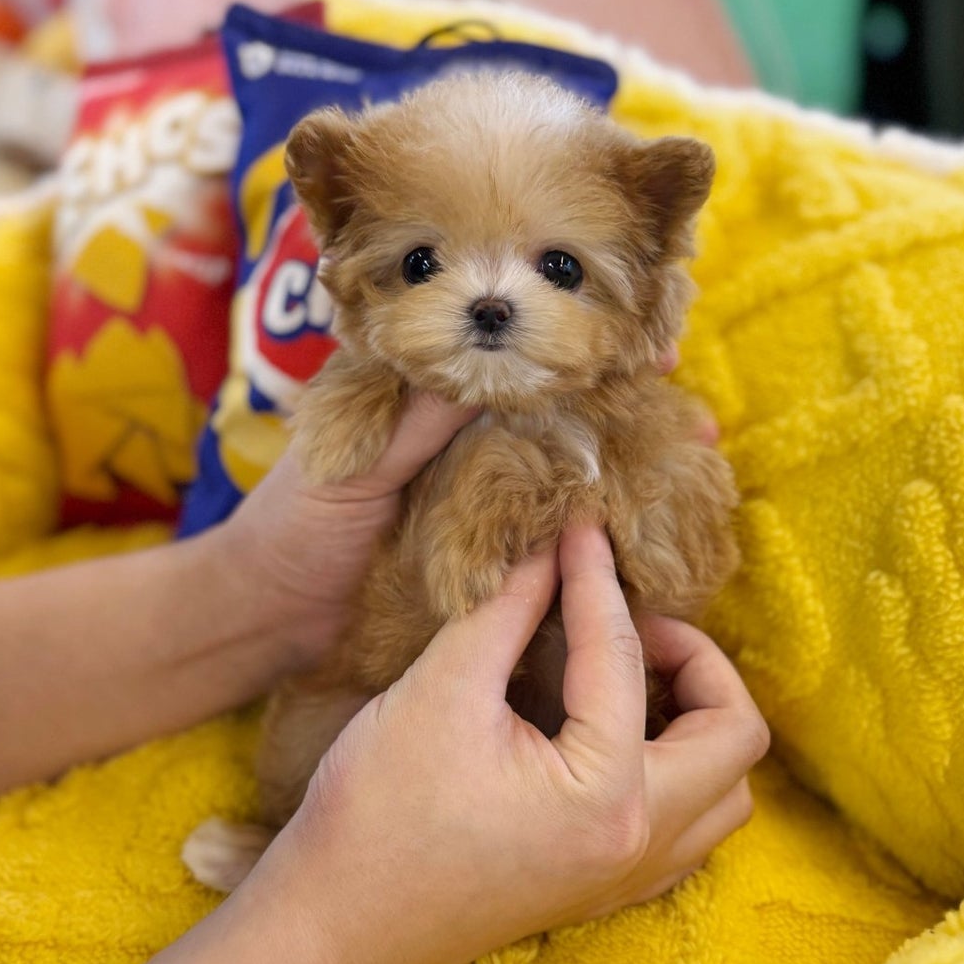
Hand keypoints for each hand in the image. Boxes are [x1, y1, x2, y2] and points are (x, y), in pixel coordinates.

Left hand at [207, 349, 713, 680]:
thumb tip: (483, 355)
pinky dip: (599, 522)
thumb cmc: (291, 526)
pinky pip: (549, 531)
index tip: (648, 349)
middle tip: (699, 418)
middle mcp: (464, 441)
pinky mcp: (484, 554)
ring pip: (567, 468)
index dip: (584, 352)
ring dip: (629, 459)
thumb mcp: (353, 459)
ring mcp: (479, 498)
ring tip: (697, 453)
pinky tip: (646, 522)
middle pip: (562, 412)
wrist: (264, 613)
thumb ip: (413, 420)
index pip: (519, 360)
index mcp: (429, 400)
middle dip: (630, 408)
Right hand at [257, 524, 768, 963]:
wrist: (332, 929)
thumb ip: (507, 610)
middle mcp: (637, 843)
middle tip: (625, 622)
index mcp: (606, 794)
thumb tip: (551, 546)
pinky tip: (612, 734)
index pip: (624, 658)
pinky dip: (677, 772)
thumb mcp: (440, 691)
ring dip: (699, 723)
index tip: (578, 527)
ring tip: (629, 677)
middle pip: (735, 734)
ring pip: (725, 791)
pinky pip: (687, 828)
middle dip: (693, 660)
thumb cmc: (376, 813)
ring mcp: (625, 877)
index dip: (596, 578)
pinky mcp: (602, 891)